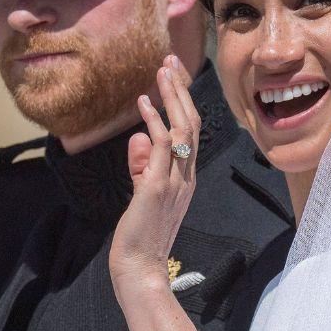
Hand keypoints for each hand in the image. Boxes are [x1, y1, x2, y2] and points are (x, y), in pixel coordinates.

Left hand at [110, 55, 200, 290]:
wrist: (140, 269)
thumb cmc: (138, 237)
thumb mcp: (141, 194)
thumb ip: (141, 166)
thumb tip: (138, 136)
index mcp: (186, 179)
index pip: (190, 133)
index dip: (183, 102)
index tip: (173, 77)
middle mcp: (186, 177)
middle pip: (192, 124)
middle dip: (182, 89)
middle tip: (171, 61)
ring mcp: (175, 182)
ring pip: (182, 129)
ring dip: (172, 97)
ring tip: (162, 70)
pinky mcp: (157, 188)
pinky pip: (161, 147)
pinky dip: (154, 121)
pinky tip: (143, 103)